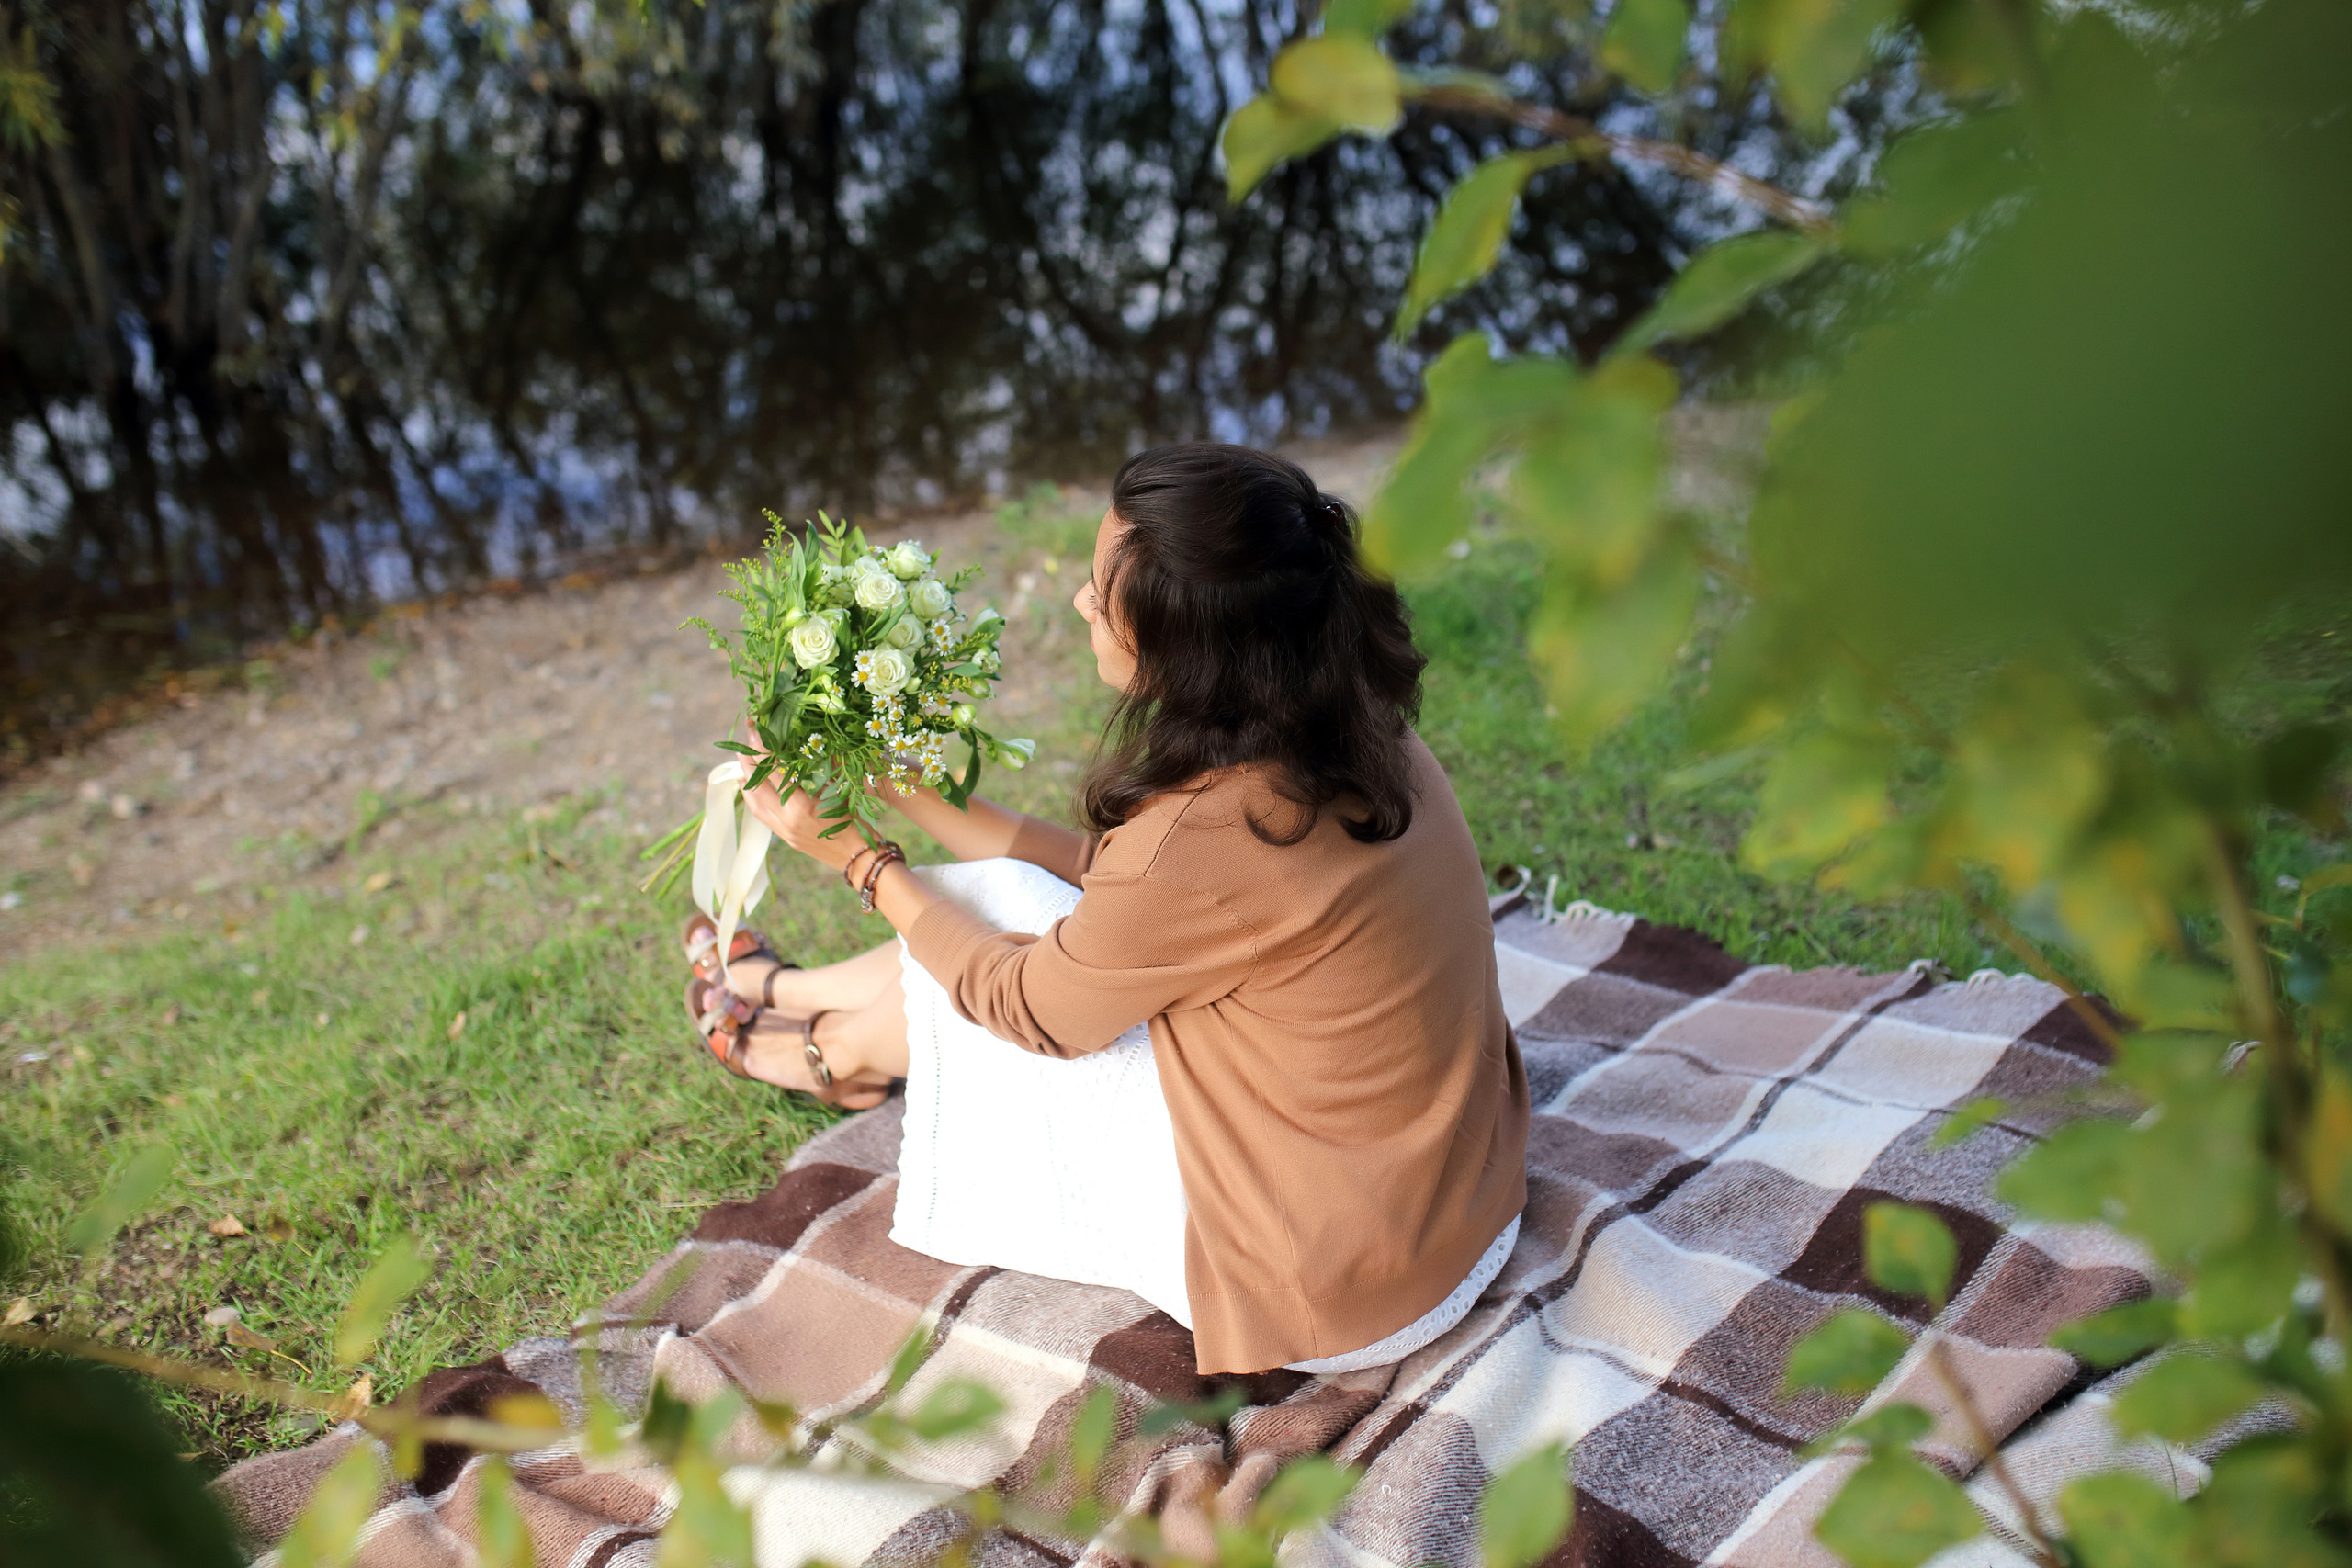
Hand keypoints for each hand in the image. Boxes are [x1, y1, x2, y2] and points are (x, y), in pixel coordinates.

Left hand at [737, 725, 864, 873]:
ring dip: (746, 784)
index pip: (774, 772)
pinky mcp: (785, 838)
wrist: (859, 858)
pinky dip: (754, 800)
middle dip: (747, 764)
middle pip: (756, 788)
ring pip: (754, 805)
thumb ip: (819, 772)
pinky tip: (753, 790)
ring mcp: (784, 832)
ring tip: (742, 766)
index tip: (754, 731)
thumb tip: (806, 748)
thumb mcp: (839, 791)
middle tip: (741, 744)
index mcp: (801, 806)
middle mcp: (787, 820)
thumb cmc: (856, 822)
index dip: (761, 750)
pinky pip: (762, 816)